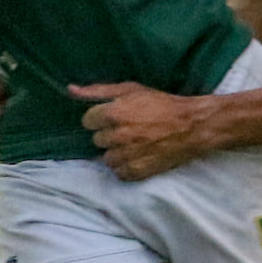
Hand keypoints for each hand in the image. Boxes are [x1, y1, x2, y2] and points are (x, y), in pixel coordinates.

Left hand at [71, 81, 206, 179]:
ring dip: (116, 152)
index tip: (114, 118)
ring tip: (134, 144)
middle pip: (97, 140)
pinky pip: (119, 172)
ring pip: (106, 158)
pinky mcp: (136, 172)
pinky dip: (126, 166)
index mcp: (113, 113)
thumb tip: (70, 90)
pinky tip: (138, 156)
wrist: (191, 127)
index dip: (100, 119)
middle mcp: (116, 136)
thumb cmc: (161, 104)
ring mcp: (126, 156)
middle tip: (128, 130)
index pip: (88, 121)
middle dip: (109, 135)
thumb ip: (98, 91)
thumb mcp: (131, 89)